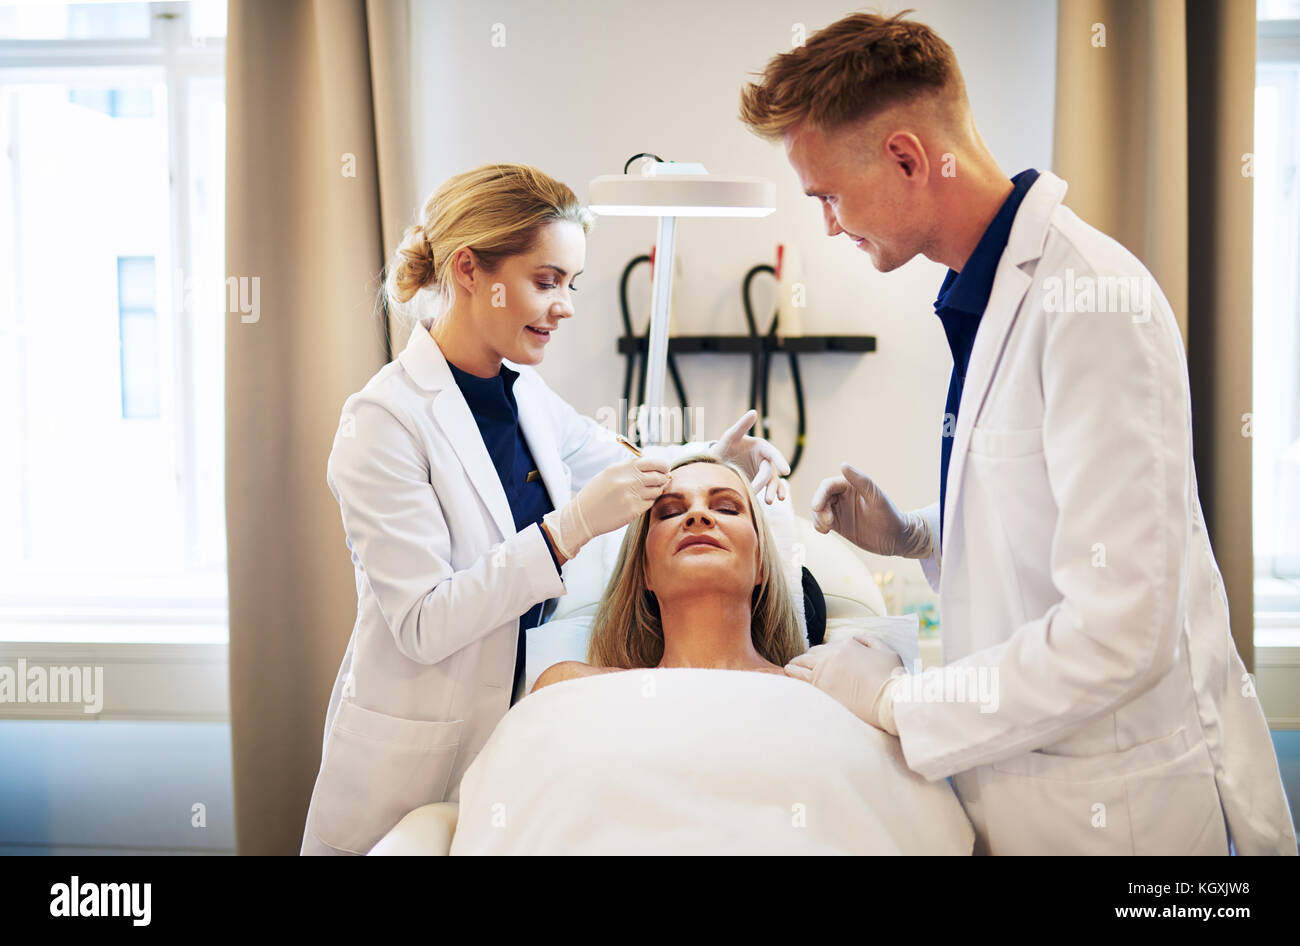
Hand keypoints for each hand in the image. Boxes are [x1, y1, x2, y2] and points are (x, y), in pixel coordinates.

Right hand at [542, 456, 668, 559]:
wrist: (583, 516)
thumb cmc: (596, 494)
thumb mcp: (609, 474)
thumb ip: (630, 468)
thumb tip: (654, 467)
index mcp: (621, 468)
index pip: (651, 462)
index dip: (662, 465)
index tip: (666, 468)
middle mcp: (628, 480)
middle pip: (658, 477)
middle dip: (663, 478)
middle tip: (663, 480)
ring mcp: (632, 496)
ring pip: (656, 491)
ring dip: (656, 490)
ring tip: (648, 491)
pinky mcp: (633, 511)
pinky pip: (650, 503)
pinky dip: (648, 501)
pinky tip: (639, 501)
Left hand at [710, 409, 789, 503]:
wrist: (716, 465)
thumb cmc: (723, 448)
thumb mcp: (730, 436)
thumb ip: (742, 425)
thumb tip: (754, 412)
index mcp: (761, 446)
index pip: (773, 454)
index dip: (780, 461)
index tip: (785, 471)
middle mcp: (764, 459)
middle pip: (770, 471)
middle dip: (765, 482)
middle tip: (755, 491)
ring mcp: (763, 472)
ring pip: (773, 482)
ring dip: (773, 491)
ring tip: (768, 501)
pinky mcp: (760, 483)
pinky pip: (771, 488)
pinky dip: (775, 493)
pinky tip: (778, 500)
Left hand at [784, 635, 903, 731]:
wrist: (890, 700)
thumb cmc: (892, 677)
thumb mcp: (886, 651)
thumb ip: (869, 641)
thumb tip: (854, 639)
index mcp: (846, 646)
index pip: (828, 647)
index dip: (824, 653)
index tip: (821, 659)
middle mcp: (831, 656)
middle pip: (812, 654)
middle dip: (807, 658)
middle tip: (801, 662)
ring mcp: (824, 673)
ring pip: (801, 664)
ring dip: (795, 665)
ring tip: (789, 667)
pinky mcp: (820, 690)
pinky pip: (799, 679)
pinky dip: (792, 674)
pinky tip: (787, 673)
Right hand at [810, 462, 932, 557]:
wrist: (897, 538)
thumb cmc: (890, 516)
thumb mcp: (876, 498)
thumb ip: (860, 481)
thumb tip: (843, 464)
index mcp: (851, 485)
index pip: (828, 486)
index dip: (819, 495)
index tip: (817, 508)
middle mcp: (843, 496)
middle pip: (820, 498)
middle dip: (819, 510)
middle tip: (828, 524)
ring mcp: (840, 510)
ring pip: (818, 510)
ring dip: (817, 518)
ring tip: (827, 529)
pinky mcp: (838, 524)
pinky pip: (822, 522)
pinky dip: (819, 525)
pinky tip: (825, 532)